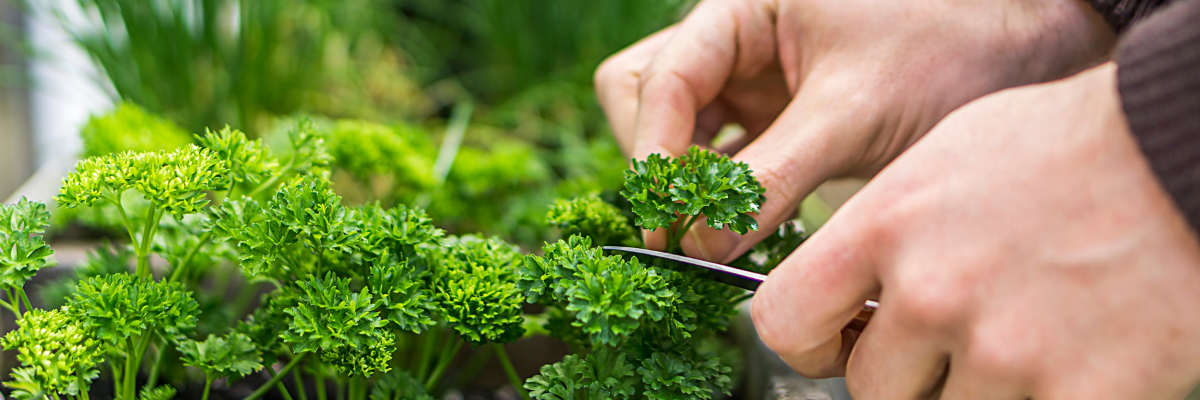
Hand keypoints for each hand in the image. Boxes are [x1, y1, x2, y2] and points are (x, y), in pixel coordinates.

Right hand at [595, 0, 1113, 260]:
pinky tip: (743, 228)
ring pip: (678, 135)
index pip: (661, 79)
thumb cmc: (947, 47)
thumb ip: (771, 177)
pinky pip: (722, 161)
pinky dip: (723, 197)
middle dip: (662, 163)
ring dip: (689, 185)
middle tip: (688, 226)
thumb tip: (700, 244)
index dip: (655, 154)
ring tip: (719, 231)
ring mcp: (752, 82)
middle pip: (647, 100)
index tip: (665, 224)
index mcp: (741, 8)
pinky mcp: (778, 122)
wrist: (1024, 51)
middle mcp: (735, 40)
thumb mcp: (853, 112)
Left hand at [752, 63, 1199, 397]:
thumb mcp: (945, 158)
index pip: (784, 320)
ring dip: (976, 392)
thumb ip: (884, 235)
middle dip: (908, 374)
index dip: (806, 344)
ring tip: (1026, 335)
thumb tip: (849, 298)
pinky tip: (1067, 361)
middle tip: (956, 339)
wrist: (1185, 150)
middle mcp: (933, 293)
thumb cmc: (1069, 146)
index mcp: (886, 226)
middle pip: (871, 388)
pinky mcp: (1077, 395)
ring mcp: (1004, 351)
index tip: (834, 345)